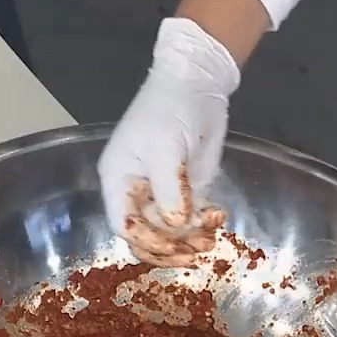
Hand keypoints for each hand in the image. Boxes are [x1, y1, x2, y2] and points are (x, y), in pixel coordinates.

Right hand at [97, 18, 239, 265]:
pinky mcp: (186, 191)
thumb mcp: (165, 148)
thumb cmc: (170, 109)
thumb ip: (169, 190)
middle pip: (145, 236)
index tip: (173, 246)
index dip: (146, 241)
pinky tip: (218, 217)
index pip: (124, 224)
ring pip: (169, 233)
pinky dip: (203, 225)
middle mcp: (136, 192)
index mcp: (119, 179)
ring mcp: (161, 193)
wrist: (197, 83)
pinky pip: (190, 221)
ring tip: (212, 237)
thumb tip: (176, 226)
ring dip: (190, 240)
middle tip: (197, 252)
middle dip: (170, 248)